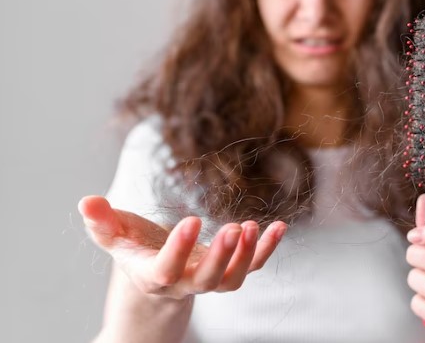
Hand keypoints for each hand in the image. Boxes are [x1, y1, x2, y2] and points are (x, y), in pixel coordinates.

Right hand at [78, 195, 286, 299]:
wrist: (157, 273)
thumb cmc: (135, 250)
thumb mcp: (115, 236)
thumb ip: (102, 222)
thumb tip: (85, 202)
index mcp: (153, 275)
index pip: (166, 270)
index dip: (179, 250)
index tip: (192, 220)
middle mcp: (184, 283)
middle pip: (206, 280)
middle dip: (221, 257)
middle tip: (234, 229)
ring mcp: (210, 280)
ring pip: (232, 279)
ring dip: (247, 256)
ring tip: (254, 227)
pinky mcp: (228, 271)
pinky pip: (252, 266)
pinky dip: (267, 249)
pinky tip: (279, 227)